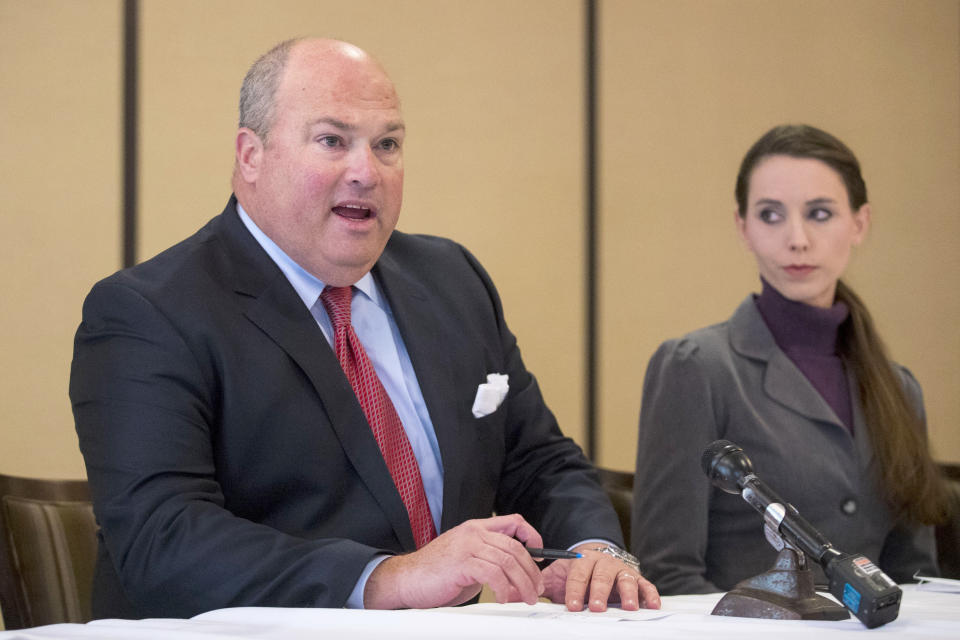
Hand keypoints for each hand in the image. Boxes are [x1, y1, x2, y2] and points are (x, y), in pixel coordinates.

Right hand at [363, 514, 544, 608]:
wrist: (407, 579)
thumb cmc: (435, 573)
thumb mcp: (467, 560)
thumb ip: (490, 561)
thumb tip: (517, 575)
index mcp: (475, 528)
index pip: (513, 521)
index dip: (531, 534)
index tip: (540, 553)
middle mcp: (473, 533)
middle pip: (515, 546)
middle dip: (531, 569)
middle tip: (537, 587)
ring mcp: (468, 546)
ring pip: (508, 561)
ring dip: (523, 583)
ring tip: (527, 597)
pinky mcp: (463, 562)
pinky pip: (494, 574)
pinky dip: (504, 588)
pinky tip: (505, 598)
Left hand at [541, 544, 660, 611]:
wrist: (597, 556)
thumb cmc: (576, 573)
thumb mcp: (557, 576)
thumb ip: (541, 584)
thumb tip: (519, 592)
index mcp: (583, 561)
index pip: (578, 574)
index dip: (575, 590)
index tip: (572, 606)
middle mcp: (605, 563)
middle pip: (602, 576)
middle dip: (599, 592)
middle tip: (596, 608)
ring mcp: (622, 571)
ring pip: (626, 579)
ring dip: (627, 593)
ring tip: (628, 608)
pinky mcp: (638, 579)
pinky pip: (646, 585)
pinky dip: (650, 594)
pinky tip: (652, 606)